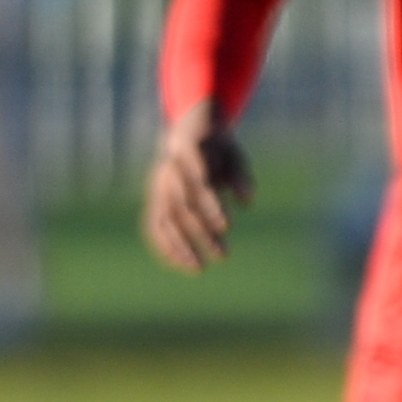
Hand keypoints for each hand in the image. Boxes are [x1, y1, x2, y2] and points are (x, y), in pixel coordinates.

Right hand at [143, 103, 252, 271]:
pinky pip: (153, 225)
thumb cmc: (216, 147)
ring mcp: (158, 187)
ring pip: (165, 220)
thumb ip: (239, 176)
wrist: (186, 133)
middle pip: (182, 207)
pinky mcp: (154, 199)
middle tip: (224, 256)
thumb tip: (247, 202)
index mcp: (188, 156)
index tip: (227, 226)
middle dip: (201, 233)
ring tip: (198, 268)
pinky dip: (164, 245)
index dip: (210, 206)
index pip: (198, 185)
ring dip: (179, 246)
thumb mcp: (233, 155)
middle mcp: (169, 173)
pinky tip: (180, 263)